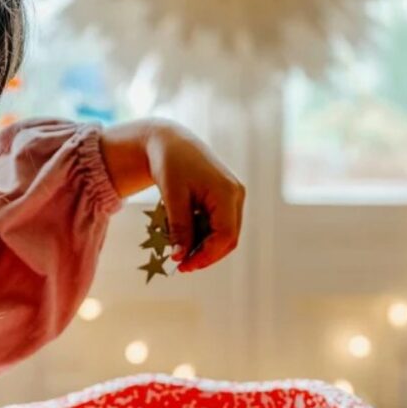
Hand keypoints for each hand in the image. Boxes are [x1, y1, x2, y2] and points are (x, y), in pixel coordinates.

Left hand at [99, 119, 245, 272]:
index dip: (207, 255)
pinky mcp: (226, 198)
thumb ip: (179, 227)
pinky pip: (219, 224)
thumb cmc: (170, 164)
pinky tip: (185, 237)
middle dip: (206, 255)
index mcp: (227, 192)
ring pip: (225, 234)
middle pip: (229, 238)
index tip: (184, 265)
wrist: (171, 142)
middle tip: (181, 265)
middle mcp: (236, 195)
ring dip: (204, 246)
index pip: (226, 236)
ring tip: (180, 252)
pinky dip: (203, 235)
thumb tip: (180, 256)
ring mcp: (233, 196)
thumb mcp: (173, 197)